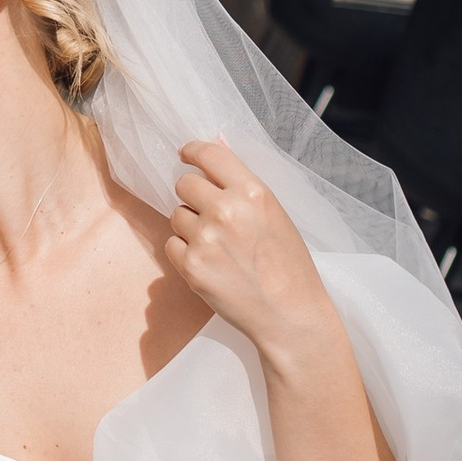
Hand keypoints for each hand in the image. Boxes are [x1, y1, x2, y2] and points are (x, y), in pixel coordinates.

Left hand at [162, 140, 338, 372]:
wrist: (290, 315)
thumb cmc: (289, 265)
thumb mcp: (275, 213)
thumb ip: (242, 184)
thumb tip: (216, 145)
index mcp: (253, 192)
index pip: (209, 154)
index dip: (192, 152)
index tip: (185, 155)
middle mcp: (226, 210)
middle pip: (184, 183)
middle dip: (193, 196)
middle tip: (210, 215)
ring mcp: (205, 238)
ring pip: (176, 215)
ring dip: (190, 226)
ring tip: (218, 246)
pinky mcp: (191, 266)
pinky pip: (171, 244)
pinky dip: (184, 252)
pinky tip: (210, 264)